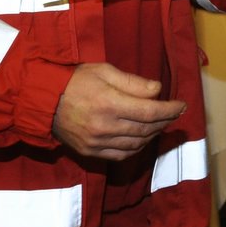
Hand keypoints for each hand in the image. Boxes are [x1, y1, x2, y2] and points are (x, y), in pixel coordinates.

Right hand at [52, 62, 185, 160]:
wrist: (43, 102)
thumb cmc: (75, 80)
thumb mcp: (104, 71)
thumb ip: (132, 82)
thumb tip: (157, 90)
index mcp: (109, 103)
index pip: (150, 111)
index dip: (170, 110)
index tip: (182, 105)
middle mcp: (105, 126)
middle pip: (146, 129)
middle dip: (165, 121)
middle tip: (175, 113)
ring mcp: (98, 142)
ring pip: (137, 144)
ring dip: (153, 135)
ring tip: (161, 124)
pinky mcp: (91, 152)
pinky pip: (122, 155)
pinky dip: (137, 148)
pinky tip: (142, 138)